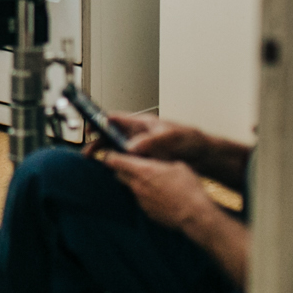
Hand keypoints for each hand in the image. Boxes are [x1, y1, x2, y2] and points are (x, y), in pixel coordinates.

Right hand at [86, 112, 204, 162]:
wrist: (204, 155)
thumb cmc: (190, 140)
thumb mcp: (170, 138)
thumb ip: (150, 141)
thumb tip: (130, 147)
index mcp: (142, 124)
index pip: (116, 119)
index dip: (100, 122)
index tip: (89, 129)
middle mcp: (140, 134)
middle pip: (113, 135)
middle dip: (99, 142)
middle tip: (88, 153)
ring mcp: (143, 147)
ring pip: (119, 149)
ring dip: (108, 155)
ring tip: (98, 164)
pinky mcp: (148, 159)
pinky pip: (129, 161)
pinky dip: (120, 165)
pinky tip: (115, 173)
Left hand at [94, 151, 218, 230]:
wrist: (195, 214)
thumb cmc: (188, 187)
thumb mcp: (177, 165)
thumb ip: (160, 161)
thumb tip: (155, 161)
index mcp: (143, 170)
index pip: (114, 160)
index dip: (111, 155)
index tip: (113, 153)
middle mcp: (137, 186)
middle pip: (118, 175)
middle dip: (122, 169)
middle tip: (133, 165)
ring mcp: (140, 201)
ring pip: (130, 188)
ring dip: (136, 183)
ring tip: (152, 181)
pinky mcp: (147, 212)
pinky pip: (141, 200)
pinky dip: (146, 196)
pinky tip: (160, 196)